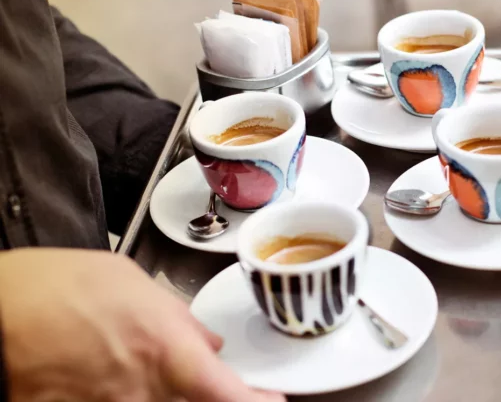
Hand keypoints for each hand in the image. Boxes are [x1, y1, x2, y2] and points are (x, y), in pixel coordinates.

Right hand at [0, 248, 284, 401]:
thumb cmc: (56, 287)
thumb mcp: (133, 283)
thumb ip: (178, 317)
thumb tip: (207, 340)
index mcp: (168, 353)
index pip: (234, 399)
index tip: (271, 400)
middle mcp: (145, 395)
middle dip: (204, 393)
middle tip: (186, 370)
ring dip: (156, 391)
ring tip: (126, 358)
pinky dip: (122, 395)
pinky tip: (104, 373)